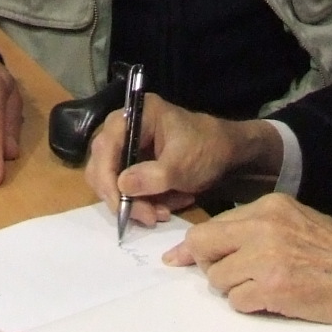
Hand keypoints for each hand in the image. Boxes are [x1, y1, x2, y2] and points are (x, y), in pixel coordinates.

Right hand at [81, 95, 279, 226]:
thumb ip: (154, 176)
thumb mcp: (183, 164)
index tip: (121, 206)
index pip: (105, 146)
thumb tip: (122, 186)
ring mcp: (128, 147)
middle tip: (148, 217)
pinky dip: (144, 202)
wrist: (228, 153)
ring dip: (137, 203)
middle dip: (124, 197)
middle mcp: (125, 128)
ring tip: (163, 212)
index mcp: (135, 115)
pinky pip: (127, 189)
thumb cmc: (207, 149)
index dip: (107, 179)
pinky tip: (166, 206)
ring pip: (114, 183)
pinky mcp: (134, 164)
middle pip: (102, 167)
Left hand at [172, 194, 331, 331]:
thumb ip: (256, 229)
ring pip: (219, 279)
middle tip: (228, 278)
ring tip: (267, 288)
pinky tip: (276, 300)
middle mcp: (264, 227)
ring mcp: (267, 257)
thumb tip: (209, 246)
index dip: (193, 247)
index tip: (176, 258)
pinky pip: (238, 301)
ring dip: (235, 290)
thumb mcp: (297, 224)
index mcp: (269, 207)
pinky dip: (251, 306)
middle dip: (210, 267)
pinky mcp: (273, 288)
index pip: (213, 226)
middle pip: (205, 247)